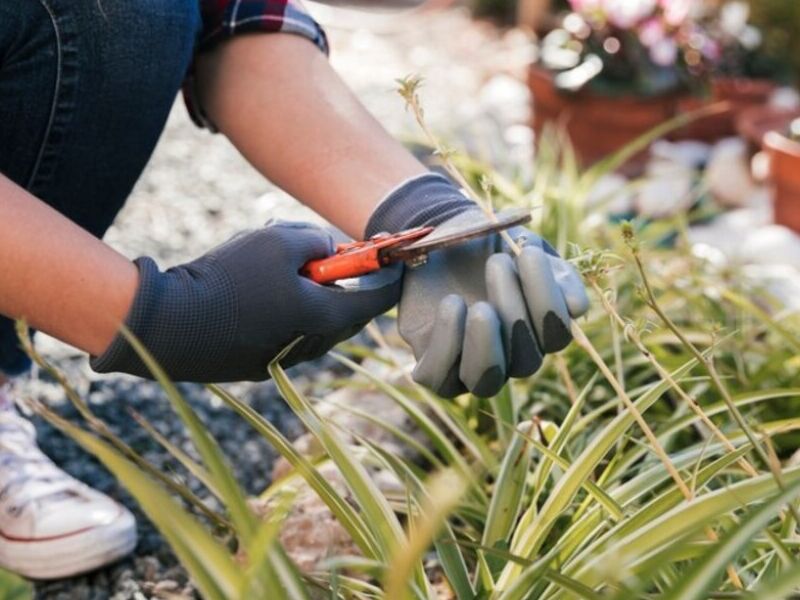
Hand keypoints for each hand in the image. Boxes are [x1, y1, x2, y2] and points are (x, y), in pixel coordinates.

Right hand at [91, 221, 400, 381]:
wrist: (168, 326)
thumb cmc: (228, 279)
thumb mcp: (278, 240)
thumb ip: (316, 240)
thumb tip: (328, 248)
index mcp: (325, 318)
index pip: (376, 301)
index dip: (390, 278)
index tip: (397, 261)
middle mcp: (311, 345)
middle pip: (345, 313)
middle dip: (345, 284)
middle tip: (332, 258)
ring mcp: (284, 359)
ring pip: (315, 323)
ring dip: (312, 295)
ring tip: (281, 266)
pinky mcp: (258, 364)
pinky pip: (288, 333)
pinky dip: (288, 311)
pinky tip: (257, 290)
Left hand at [365, 173, 588, 397]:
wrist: (436, 239)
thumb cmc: (487, 245)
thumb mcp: (525, 246)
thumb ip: (555, 271)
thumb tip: (576, 307)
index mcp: (537, 330)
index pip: (556, 336)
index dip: (548, 301)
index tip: (529, 253)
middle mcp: (509, 356)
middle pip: (526, 361)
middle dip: (514, 312)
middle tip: (496, 263)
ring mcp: (470, 366)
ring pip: (486, 383)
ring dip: (485, 344)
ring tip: (479, 305)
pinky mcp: (434, 367)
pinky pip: (441, 380)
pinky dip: (447, 345)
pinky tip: (452, 303)